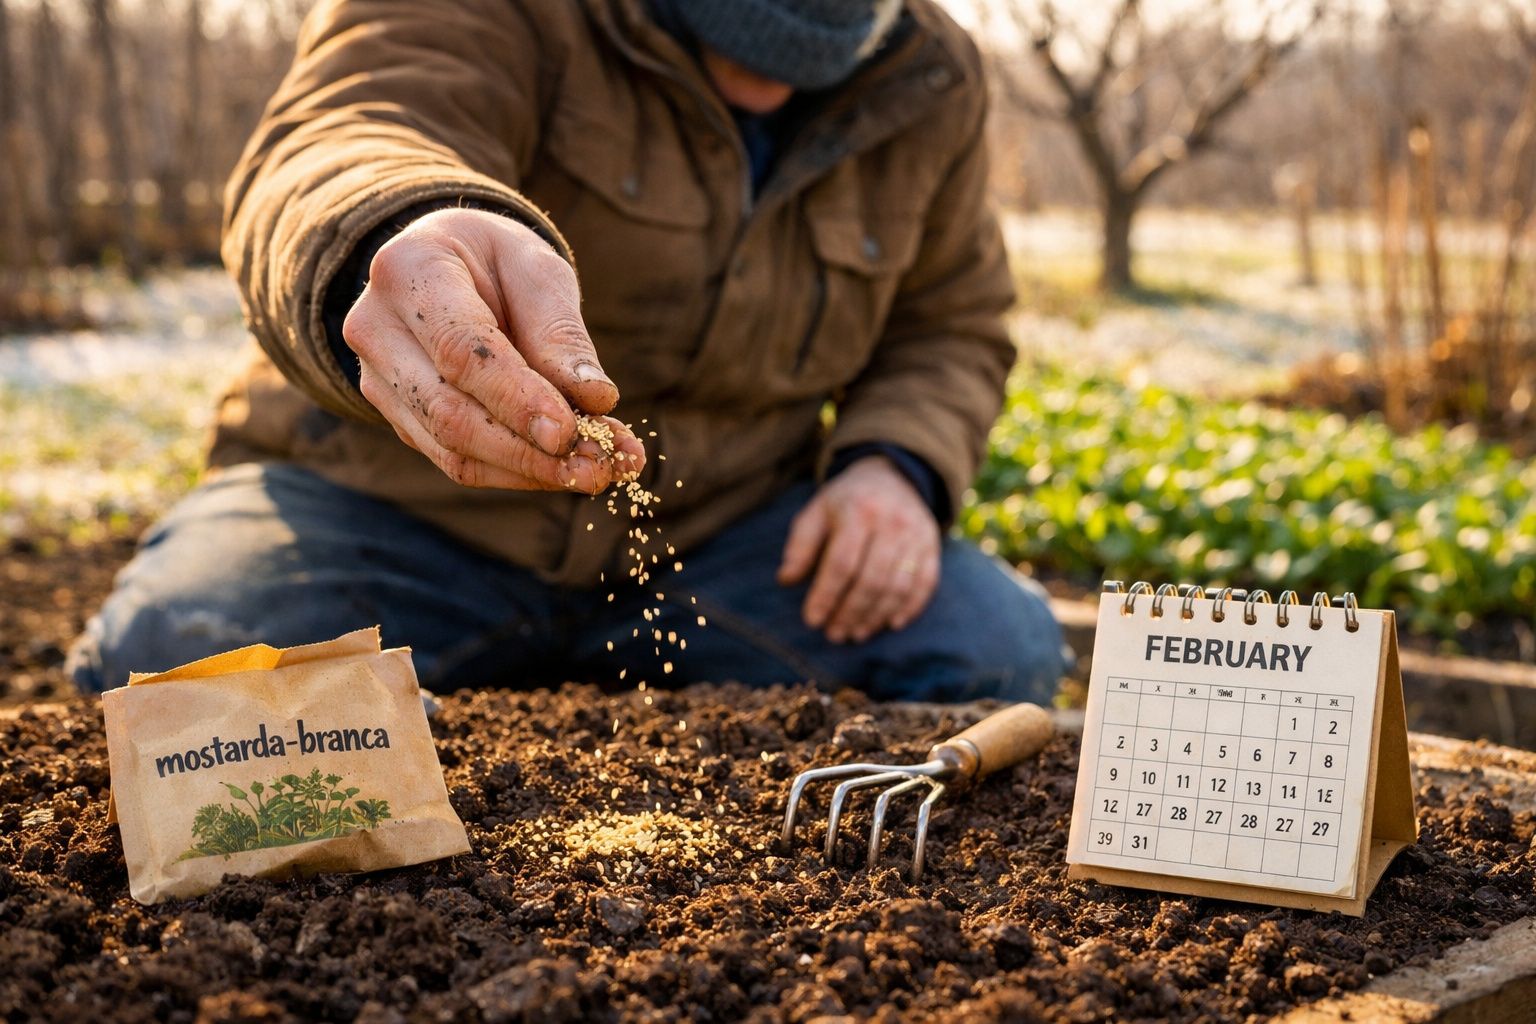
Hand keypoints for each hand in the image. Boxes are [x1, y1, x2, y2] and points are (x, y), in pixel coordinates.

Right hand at [342, 208, 645, 491]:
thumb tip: (595, 398)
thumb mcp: (537, 271)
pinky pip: (455, 459)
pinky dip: (515, 471)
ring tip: (596, 471)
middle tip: (600, 468)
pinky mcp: (397, 415)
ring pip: (451, 448)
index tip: (568, 433)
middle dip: (529, 451)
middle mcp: (376, 327)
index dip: (515, 399)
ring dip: (529, 470)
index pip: (460, 350)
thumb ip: (560, 333)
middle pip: (449, 411)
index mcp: (408, 269)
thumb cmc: (499, 262)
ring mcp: (378, 377)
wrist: (451, 264)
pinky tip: (565, 469)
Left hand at [777, 456, 941, 642]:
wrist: (891, 476)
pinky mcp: (932, 545)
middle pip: (872, 578)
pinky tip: (890, 625)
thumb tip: (785, 580)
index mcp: (857, 511)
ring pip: (899, 585)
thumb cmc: (845, 502)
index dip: (826, 595)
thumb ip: (800, 545)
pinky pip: (926, 583)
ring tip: (856, 633)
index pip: (841, 562)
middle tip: (834, 634)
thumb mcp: (816, 512)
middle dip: (851, 612)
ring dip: (876, 616)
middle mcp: (891, 522)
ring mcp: (916, 534)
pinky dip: (910, 608)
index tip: (812, 620)